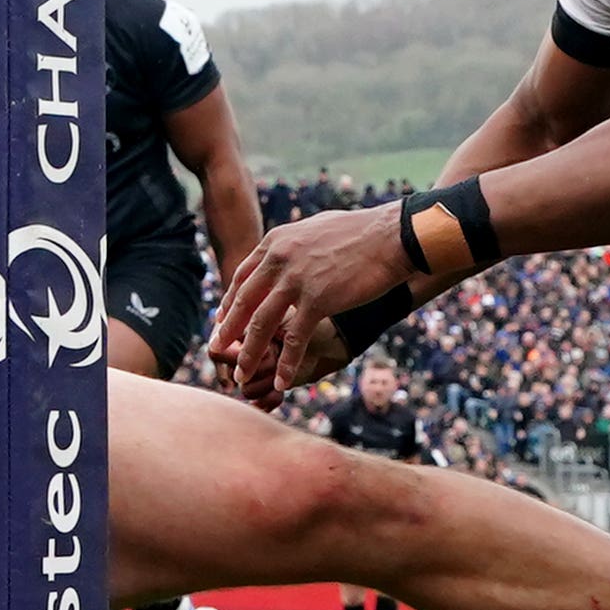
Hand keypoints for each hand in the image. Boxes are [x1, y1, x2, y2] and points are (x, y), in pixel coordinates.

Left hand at [205, 204, 411, 409]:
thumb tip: (282, 253)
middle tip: (217, 351)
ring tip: (241, 374)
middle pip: (244, 302)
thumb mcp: (313, 229)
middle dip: (228, 331)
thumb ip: (292, 245)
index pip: (242, 277)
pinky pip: (295, 339)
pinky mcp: (318, 300)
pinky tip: (281, 380)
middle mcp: (279, 259)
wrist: (391, 237)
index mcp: (275, 242)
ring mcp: (296, 280)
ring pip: (262, 324)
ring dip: (249, 353)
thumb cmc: (359, 232)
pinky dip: (286, 363)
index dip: (230, 303)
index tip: (223, 321)